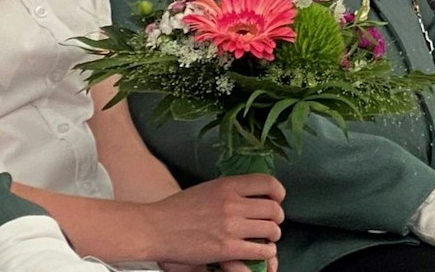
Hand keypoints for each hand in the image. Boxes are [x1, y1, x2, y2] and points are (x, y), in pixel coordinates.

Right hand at [139, 174, 284, 268]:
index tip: (277, 198)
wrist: (156, 228)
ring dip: (273, 235)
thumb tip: (251, 195)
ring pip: (271, 230)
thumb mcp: (207, 189)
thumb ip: (229, 191)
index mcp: (227, 185)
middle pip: (273, 209)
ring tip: (267, 238)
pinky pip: (260, 250)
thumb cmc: (177, 209)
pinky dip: (266, 252)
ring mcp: (231, 226)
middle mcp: (232, 203)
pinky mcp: (227, 249)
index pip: (267, 183)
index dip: (278, 192)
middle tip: (272, 222)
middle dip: (277, 217)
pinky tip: (261, 251)